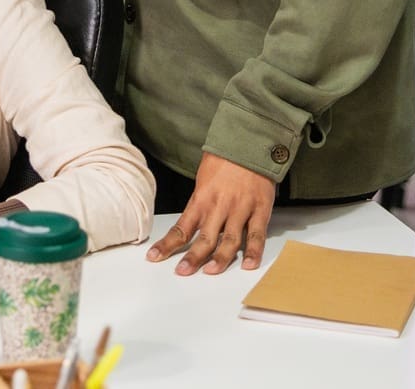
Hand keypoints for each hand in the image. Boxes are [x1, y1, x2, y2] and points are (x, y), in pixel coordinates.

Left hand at [147, 153, 277, 274]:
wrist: (249, 143)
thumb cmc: (224, 160)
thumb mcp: (203, 180)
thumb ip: (200, 204)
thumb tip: (190, 226)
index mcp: (202, 199)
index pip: (181, 227)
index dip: (167, 245)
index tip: (154, 257)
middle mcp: (219, 206)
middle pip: (204, 238)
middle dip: (192, 257)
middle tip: (183, 271)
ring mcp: (240, 209)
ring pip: (229, 240)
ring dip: (220, 258)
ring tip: (210, 272)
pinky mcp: (260, 209)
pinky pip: (256, 234)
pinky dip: (253, 251)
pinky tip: (249, 264)